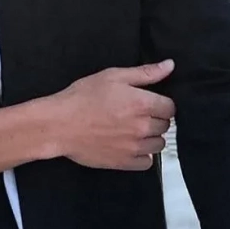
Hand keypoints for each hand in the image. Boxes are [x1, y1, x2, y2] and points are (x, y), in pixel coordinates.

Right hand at [53, 59, 175, 171]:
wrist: (59, 124)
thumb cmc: (82, 98)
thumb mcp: (113, 76)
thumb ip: (145, 73)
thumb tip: (169, 66)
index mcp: (142, 104)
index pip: (170, 107)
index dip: (161, 103)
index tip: (149, 102)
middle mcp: (142, 127)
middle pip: (165, 126)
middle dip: (155, 119)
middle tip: (136, 114)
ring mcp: (134, 148)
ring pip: (158, 144)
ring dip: (150, 137)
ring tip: (133, 129)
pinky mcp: (124, 163)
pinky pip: (147, 163)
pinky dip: (142, 155)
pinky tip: (129, 145)